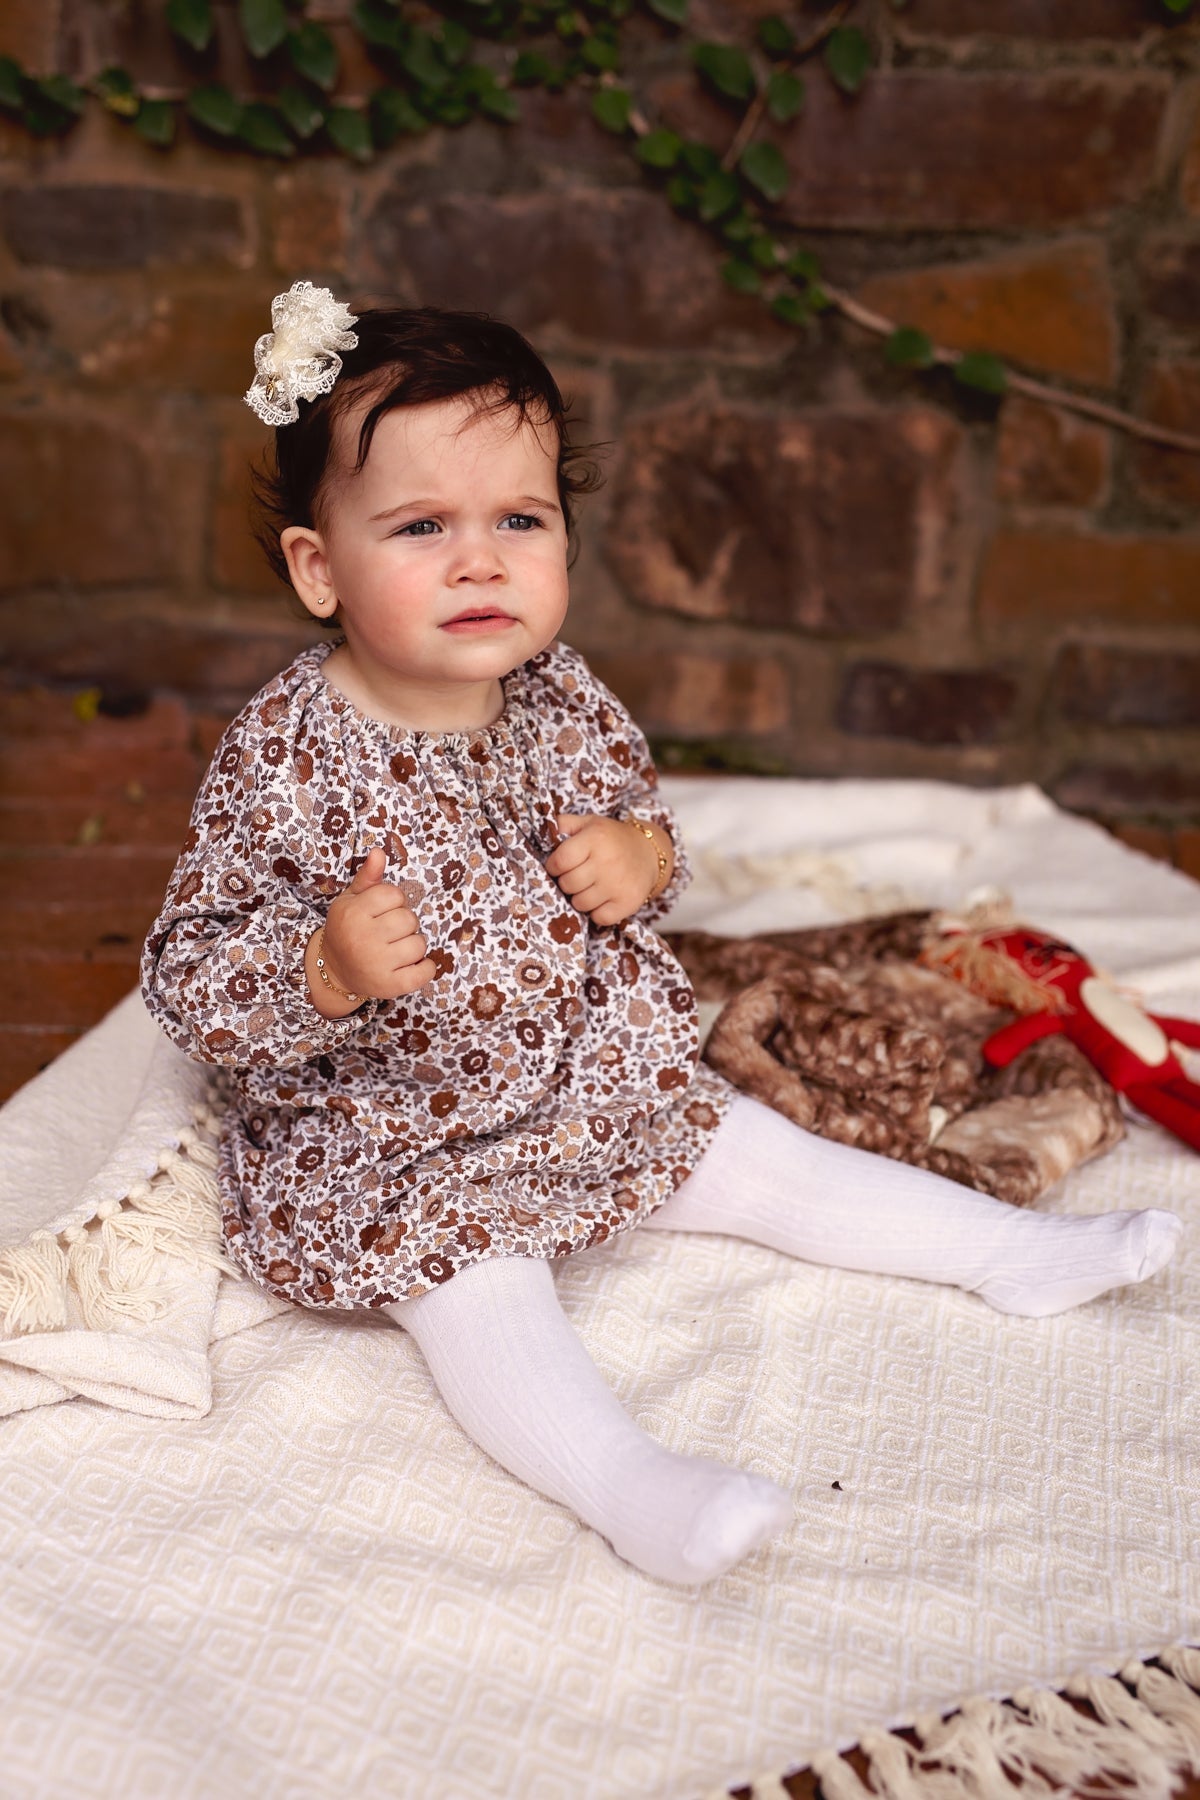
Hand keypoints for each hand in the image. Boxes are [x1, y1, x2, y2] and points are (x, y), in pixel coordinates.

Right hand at [306, 847, 435, 1016]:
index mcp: (354, 914)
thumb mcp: (351, 900)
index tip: (382, 911)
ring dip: (413, 945)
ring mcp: (377, 964)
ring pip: (419, 943)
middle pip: (409, 919)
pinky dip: (425, 967)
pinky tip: (412, 965)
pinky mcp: (389, 986)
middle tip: (388, 932)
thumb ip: (368, 877)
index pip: (394, 895)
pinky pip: (424, 971)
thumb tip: (379, 852)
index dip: (393, 901)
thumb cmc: (348, 928)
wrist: (334, 970)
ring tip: (395, 949)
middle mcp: (363, 938)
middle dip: (404, 923)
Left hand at [545, 813, 669, 926]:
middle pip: (568, 884)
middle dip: (567, 882)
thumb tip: (542, 830)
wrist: (649, 853)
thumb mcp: (589, 823)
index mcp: (595, 839)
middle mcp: (607, 862)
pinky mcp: (627, 903)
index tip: (558, 866)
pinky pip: (598, 918)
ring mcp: (618, 884)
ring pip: (580, 904)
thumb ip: (563, 824)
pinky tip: (604, 898)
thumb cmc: (611, 839)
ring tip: (591, 886)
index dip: (553, 866)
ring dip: (581, 898)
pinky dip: (597, 912)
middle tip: (578, 876)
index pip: (560, 861)